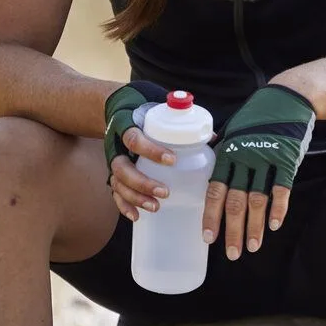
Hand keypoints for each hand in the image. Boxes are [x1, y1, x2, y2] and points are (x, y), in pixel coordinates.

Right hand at [104, 80, 172, 222]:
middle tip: (165, 192)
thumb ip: (180, 121)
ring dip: (135, 197)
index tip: (172, 160)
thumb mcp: (158, 109)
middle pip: (122, 168)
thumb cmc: (144, 110)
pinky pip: (115, 192)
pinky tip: (137, 217)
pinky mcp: (114, 173)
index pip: (134, 139)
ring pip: (118, 183)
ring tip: (155, 207)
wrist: (119, 108)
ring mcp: (114, 161)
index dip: (151, 151)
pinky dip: (124, 206)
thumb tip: (212, 137)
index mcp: (126, 126)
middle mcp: (116, 146)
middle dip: (143, 182)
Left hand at [204, 84, 315, 260]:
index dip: (210, 216)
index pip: (214, 191)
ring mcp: (266, 160)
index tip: (208, 238)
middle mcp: (244, 159)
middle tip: (231, 253)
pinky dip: (278, 210)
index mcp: (227, 153)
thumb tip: (207, 165)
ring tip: (252, 247)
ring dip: (255, 227)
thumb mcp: (234, 129)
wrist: (289, 98)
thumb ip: (222, 150)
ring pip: (258, 201)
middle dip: (233, 231)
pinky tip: (273, 226)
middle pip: (235, 202)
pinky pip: (282, 190)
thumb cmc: (258, 116)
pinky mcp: (288, 161)